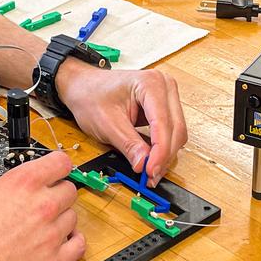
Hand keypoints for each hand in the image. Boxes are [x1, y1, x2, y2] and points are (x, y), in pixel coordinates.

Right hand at [0, 150, 83, 260]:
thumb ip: (4, 193)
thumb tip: (10, 196)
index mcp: (21, 183)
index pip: (60, 162)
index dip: (58, 167)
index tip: (57, 172)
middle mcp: (41, 205)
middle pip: (69, 190)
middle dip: (57, 195)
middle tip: (43, 205)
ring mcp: (50, 234)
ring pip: (73, 218)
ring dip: (61, 221)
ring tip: (42, 229)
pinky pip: (78, 246)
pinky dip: (72, 243)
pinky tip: (60, 243)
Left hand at [56, 61, 187, 182]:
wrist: (84, 87)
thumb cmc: (92, 96)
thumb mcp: (107, 124)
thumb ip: (128, 144)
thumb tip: (143, 164)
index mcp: (151, 83)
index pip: (163, 122)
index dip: (159, 151)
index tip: (150, 170)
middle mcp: (164, 86)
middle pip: (175, 128)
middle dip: (163, 156)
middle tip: (150, 176)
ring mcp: (167, 97)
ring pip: (176, 133)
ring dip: (165, 155)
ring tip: (149, 171)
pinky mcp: (164, 108)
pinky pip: (170, 132)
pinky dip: (162, 149)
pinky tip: (151, 160)